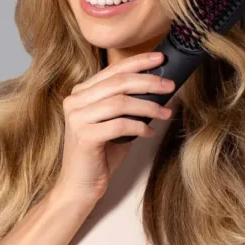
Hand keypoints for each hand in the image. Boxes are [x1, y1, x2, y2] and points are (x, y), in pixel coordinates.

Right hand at [54, 51, 175, 200]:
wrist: (79, 186)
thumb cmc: (101, 154)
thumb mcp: (117, 123)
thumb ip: (130, 104)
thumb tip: (160, 89)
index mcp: (81, 93)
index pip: (113, 70)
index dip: (138, 62)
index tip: (161, 59)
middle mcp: (75, 101)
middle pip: (118, 83)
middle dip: (149, 82)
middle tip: (170, 85)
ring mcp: (77, 118)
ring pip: (120, 102)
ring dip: (148, 106)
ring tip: (165, 113)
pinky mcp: (84, 136)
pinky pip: (119, 124)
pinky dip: (139, 127)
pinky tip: (149, 132)